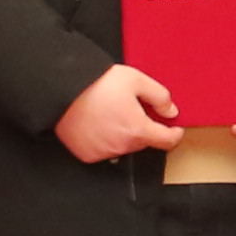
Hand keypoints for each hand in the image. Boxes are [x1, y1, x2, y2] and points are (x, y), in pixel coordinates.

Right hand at [54, 65, 185, 161]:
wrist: (61, 91)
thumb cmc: (96, 84)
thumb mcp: (135, 80)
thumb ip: (159, 96)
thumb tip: (170, 111)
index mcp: (138, 129)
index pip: (167, 141)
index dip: (175, 134)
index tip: (174, 129)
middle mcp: (122, 146)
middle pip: (143, 142)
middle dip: (143, 128)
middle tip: (132, 109)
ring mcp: (103, 152)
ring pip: (123, 146)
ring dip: (123, 134)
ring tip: (110, 113)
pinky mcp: (87, 154)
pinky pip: (103, 150)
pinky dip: (104, 140)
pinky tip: (97, 123)